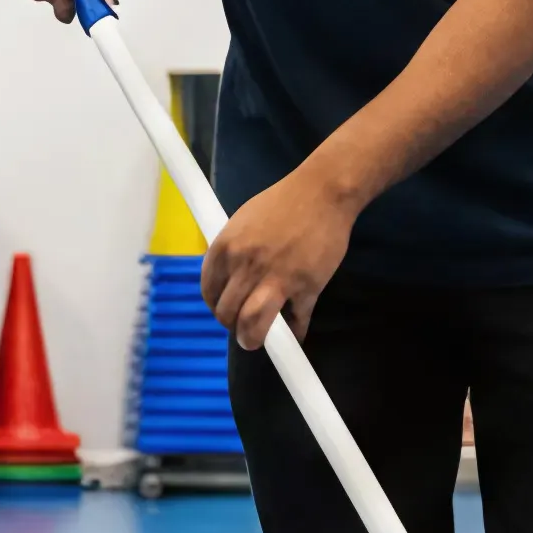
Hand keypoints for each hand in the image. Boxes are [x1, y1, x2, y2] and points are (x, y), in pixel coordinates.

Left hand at [200, 161, 357, 345]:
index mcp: (225, 248)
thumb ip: (232, 250)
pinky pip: (295, 323)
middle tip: (244, 327)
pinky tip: (294, 334)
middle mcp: (245, 266)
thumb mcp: (242, 221)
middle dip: (234, 326)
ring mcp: (275, 279)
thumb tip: (229, 279)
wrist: (323, 192)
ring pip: (252, 326)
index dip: (217, 308)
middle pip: (227, 314)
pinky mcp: (305, 288)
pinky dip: (295, 334)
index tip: (227, 312)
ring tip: (257, 340)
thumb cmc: (282, 202)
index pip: (209, 292)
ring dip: (253, 339)